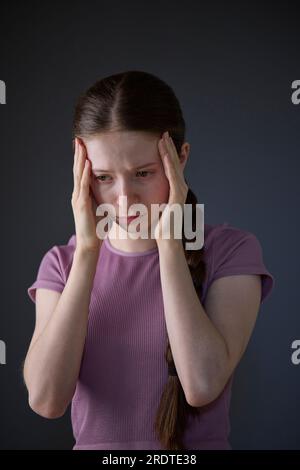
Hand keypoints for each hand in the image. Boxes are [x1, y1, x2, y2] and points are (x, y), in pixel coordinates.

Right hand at [71, 137, 103, 252]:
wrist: (89, 245)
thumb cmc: (96, 229)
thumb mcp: (101, 209)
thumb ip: (103, 199)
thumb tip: (113, 192)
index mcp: (82, 195)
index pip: (81, 173)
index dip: (82, 158)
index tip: (84, 145)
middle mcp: (77, 195)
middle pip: (77, 170)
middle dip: (78, 154)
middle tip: (79, 139)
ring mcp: (78, 199)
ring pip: (78, 175)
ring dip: (80, 160)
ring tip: (81, 146)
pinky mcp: (81, 206)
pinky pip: (83, 187)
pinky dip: (85, 175)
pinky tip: (88, 164)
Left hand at [154, 131, 187, 247]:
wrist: (167, 240)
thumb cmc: (159, 227)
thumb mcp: (154, 207)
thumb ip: (152, 197)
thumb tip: (142, 190)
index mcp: (174, 189)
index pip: (171, 167)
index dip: (167, 153)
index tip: (161, 140)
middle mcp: (180, 188)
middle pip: (174, 163)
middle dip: (169, 148)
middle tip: (164, 133)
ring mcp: (180, 192)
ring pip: (174, 167)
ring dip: (169, 152)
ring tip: (164, 138)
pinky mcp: (177, 197)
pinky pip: (173, 177)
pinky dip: (169, 165)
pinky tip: (165, 155)